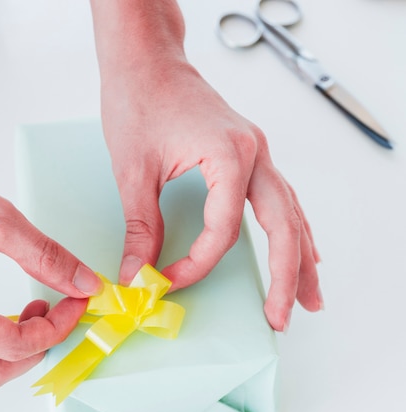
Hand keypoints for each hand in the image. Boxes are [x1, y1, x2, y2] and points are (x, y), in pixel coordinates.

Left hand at [101, 60, 321, 330]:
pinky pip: (282, 199)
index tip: (167, 282)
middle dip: (286, 276)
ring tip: (309, 298)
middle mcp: (255, 154)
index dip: (196, 264)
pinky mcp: (249, 155)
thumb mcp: (134, 171)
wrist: (147, 61)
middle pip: (283, 227)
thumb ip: (141, 226)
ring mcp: (257, 153)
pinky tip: (302, 250)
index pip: (224, 230)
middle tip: (281, 317)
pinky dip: (293, 230)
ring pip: (292, 214)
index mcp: (230, 155)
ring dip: (301, 258)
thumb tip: (139, 274)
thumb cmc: (139, 101)